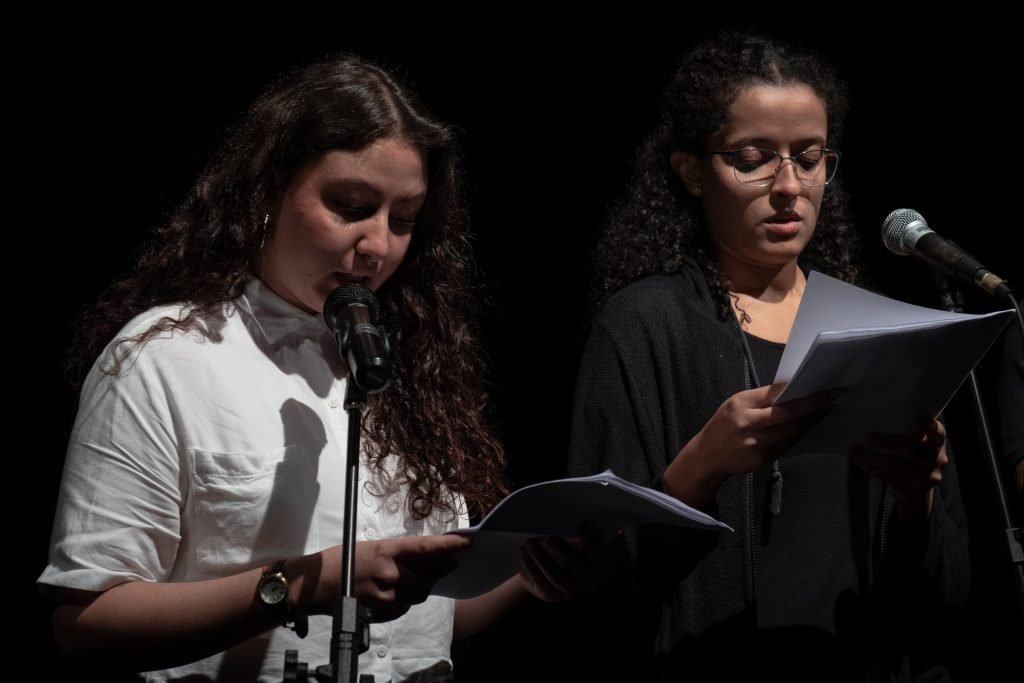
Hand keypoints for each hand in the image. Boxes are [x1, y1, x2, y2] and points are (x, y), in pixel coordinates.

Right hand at [306, 534, 470, 622]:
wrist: (315, 585)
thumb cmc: (342, 560)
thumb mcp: (371, 547)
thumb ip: (397, 552)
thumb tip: (423, 554)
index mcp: (387, 551)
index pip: (426, 548)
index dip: (449, 546)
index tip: (467, 542)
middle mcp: (391, 574)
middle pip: (430, 572)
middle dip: (444, 566)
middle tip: (453, 561)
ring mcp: (388, 595)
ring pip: (421, 591)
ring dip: (426, 584)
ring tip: (421, 576)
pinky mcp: (383, 611)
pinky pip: (406, 605)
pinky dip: (409, 598)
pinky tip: (399, 591)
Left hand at [516, 523, 605, 601]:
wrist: (546, 567)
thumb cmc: (562, 545)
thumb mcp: (570, 537)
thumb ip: (570, 530)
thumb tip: (560, 519)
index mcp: (596, 559)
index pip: (599, 551)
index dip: (591, 540)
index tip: (582, 526)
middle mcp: (586, 577)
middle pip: (577, 566)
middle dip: (561, 550)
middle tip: (547, 538)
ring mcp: (569, 589)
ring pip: (557, 577)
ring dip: (542, 558)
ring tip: (529, 543)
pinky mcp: (551, 595)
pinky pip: (541, 583)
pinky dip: (531, 567)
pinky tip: (524, 554)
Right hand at [666, 383, 835, 505]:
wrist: (707, 455)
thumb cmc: (724, 424)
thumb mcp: (736, 404)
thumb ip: (761, 398)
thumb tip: (792, 390)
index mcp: (741, 406)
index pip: (778, 396)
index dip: (802, 392)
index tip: (823, 388)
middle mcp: (748, 425)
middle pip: (789, 415)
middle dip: (814, 406)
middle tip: (832, 398)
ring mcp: (756, 445)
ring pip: (792, 431)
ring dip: (810, 422)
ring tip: (823, 412)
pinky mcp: (763, 460)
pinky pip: (786, 445)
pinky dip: (798, 436)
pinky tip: (806, 428)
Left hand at [849, 418, 947, 523]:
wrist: (915, 487)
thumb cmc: (908, 455)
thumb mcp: (912, 441)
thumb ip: (902, 431)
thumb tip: (870, 421)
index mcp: (937, 440)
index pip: (937, 430)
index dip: (926, 425)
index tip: (912, 421)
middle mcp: (937, 457)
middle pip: (911, 447)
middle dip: (886, 441)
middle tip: (867, 437)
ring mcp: (929, 475)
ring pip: (899, 465)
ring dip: (874, 457)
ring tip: (857, 452)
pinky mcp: (917, 489)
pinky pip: (892, 479)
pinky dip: (875, 470)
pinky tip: (864, 464)